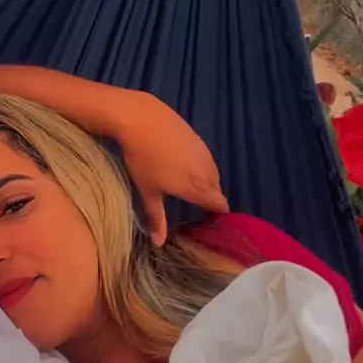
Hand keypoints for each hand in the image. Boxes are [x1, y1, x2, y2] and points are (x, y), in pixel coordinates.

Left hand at [117, 93, 228, 245]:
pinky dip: (200, 165)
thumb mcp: (148, 191)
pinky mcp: (198, 137)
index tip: (208, 219)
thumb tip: (159, 243)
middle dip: (211, 198)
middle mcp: (206, 171)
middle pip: (217, 189)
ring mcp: (204, 152)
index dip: (217, 214)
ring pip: (213, 172)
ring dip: (207, 181)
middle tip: (196, 204)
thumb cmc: (143, 159)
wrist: (142, 119)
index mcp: (197, 187)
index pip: (220, 204)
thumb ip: (156, 218)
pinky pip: (206, 158)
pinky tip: (184, 163)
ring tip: (189, 184)